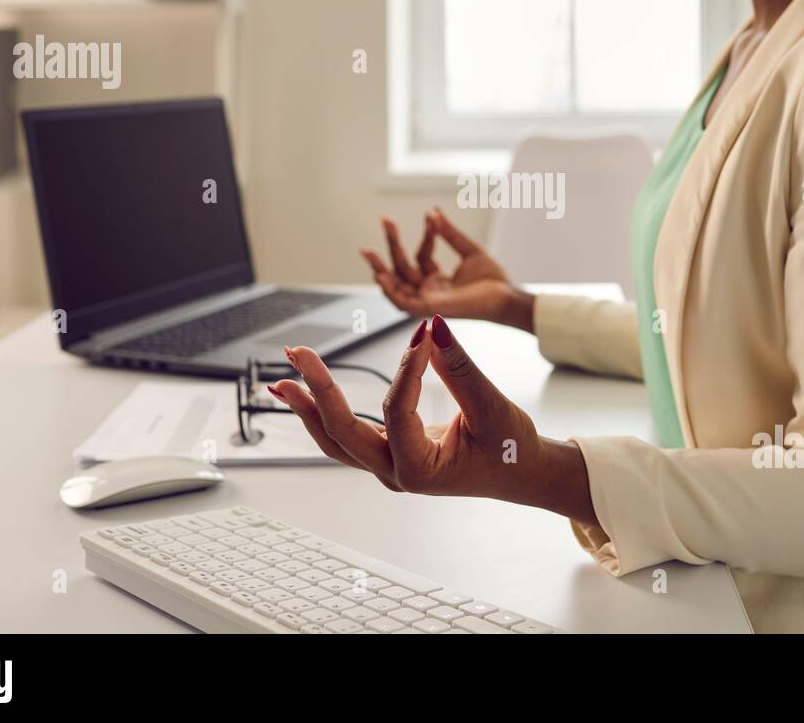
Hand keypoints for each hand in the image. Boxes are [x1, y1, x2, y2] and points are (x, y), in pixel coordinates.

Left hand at [269, 316, 598, 525]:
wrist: (521, 474)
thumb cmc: (511, 449)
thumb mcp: (491, 406)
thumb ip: (459, 367)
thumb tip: (434, 328)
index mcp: (421, 471)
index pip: (396, 412)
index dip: (406, 369)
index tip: (422, 334)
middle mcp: (396, 473)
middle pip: (341, 433)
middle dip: (317, 391)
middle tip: (298, 354)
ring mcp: (388, 466)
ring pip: (335, 439)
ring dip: (307, 407)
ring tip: (282, 379)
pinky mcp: (389, 453)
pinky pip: (346, 435)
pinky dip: (323, 412)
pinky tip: (304, 392)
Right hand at [360, 209, 534, 331]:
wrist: (507, 296)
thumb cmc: (493, 280)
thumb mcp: (469, 250)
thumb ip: (450, 233)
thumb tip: (434, 212)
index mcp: (438, 279)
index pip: (422, 256)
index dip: (425, 236)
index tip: (431, 217)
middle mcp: (430, 290)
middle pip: (402, 269)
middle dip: (392, 245)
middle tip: (385, 220)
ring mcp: (429, 299)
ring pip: (396, 287)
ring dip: (380, 270)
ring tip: (367, 251)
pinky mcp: (430, 308)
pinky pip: (404, 303)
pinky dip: (391, 291)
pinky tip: (381, 276)